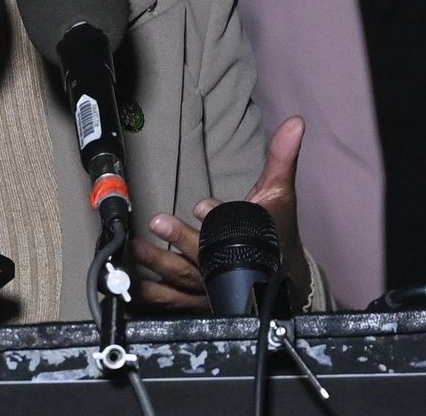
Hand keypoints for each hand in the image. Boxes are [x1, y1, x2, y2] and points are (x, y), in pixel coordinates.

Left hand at [132, 116, 310, 312]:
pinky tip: (131, 287)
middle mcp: (227, 269)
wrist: (281, 277)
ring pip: (183, 280)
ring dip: (159, 266)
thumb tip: (295, 123)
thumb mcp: (279, 193)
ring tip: (138, 249)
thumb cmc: (275, 232)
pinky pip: (172, 301)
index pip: (232, 232)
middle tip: (159, 222)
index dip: (217, 219)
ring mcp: (210, 289)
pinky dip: (152, 295)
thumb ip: (281, 158)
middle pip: (204, 257)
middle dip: (182, 239)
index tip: (201, 205)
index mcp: (249, 243)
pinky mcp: (196, 301)